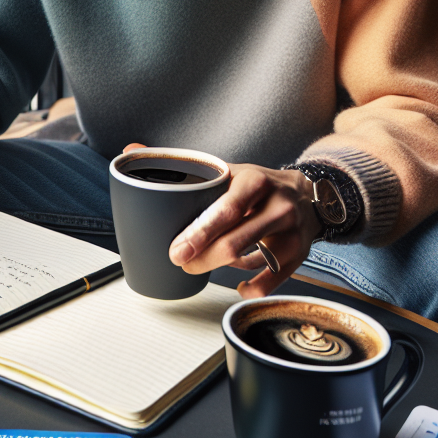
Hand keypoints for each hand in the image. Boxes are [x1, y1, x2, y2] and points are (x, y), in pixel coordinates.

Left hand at [121, 145, 322, 299]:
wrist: (305, 194)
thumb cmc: (256, 185)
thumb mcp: (227, 170)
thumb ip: (183, 166)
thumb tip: (132, 150)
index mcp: (255, 180)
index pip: (228, 208)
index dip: (200, 232)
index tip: (176, 249)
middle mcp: (277, 205)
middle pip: (236, 241)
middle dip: (202, 257)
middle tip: (180, 261)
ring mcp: (291, 231)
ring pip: (252, 261)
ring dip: (219, 268)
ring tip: (197, 266)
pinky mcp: (298, 254)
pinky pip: (270, 280)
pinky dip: (250, 287)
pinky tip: (237, 284)